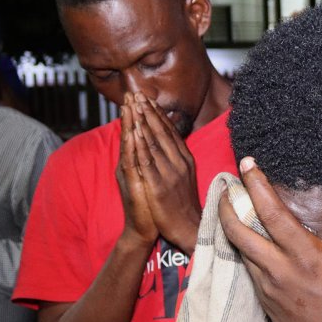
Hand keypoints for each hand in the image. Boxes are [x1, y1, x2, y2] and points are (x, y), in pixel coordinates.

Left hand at [116, 93, 200, 250]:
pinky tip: (134, 133)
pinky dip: (141, 145)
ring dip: (143, 122)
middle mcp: (179, 162)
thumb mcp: (185, 175)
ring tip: (134, 106)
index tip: (147, 98)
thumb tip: (170, 141)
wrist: (187, 227)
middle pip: (162, 132)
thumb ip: (177, 157)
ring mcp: (170, 173)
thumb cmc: (183, 202)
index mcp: (185, 159)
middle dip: (149, 112)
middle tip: (137, 94)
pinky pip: (148, 161)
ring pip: (154, 143)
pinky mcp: (159, 186)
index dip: (157, 114)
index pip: (170, 131)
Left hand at [220, 156, 321, 321]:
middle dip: (227, 205)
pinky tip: (246, 238)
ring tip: (230, 204)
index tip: (247, 164)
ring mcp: (269, 288)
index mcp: (306, 257)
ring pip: (239, 251)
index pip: (271, 214)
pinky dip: (242, 250)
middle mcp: (281, 271)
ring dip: (231, 227)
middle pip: (239, 232)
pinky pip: (247, 268)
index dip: (255, 186)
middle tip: (227, 183)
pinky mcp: (265, 302)